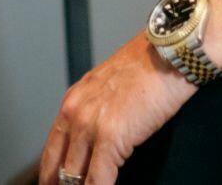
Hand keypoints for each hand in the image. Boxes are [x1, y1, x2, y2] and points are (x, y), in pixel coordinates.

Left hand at [39, 32, 195, 183]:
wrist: (169, 51)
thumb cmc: (149, 65)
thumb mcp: (109, 86)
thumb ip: (97, 112)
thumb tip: (98, 143)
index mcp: (73, 102)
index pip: (52, 151)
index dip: (52, 176)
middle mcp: (75, 113)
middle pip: (59, 168)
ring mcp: (90, 126)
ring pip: (74, 178)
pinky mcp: (110, 137)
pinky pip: (97, 180)